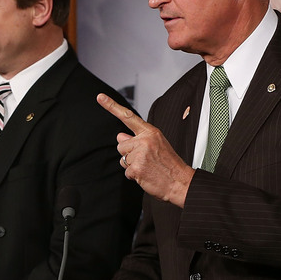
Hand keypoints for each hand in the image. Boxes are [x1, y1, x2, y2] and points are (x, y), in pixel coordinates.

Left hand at [97, 93, 194, 207]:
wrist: (180, 182)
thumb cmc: (169, 164)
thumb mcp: (156, 145)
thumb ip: (138, 139)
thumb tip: (120, 135)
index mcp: (150, 132)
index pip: (128, 117)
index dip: (112, 106)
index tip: (100, 97)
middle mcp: (144, 141)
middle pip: (121, 145)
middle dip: (129, 153)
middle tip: (146, 159)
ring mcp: (140, 154)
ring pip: (122, 159)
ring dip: (131, 165)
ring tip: (147, 167)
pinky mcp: (136, 168)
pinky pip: (126, 171)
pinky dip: (134, 176)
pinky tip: (146, 174)